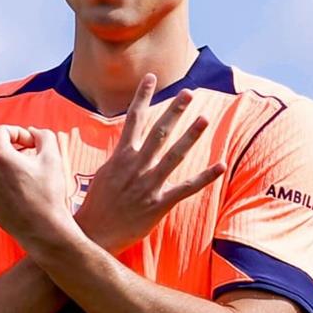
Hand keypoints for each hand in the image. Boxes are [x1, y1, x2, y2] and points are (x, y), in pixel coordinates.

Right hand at [75, 73, 225, 254]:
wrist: (92, 234)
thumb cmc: (96, 206)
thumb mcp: (103, 175)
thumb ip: (117, 158)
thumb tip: (125, 144)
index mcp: (121, 157)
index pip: (133, 119)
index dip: (143, 96)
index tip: (152, 78)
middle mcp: (136, 166)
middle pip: (158, 132)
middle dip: (174, 111)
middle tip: (189, 93)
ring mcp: (148, 184)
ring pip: (174, 155)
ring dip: (190, 136)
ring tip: (204, 119)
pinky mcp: (158, 204)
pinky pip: (186, 187)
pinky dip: (205, 177)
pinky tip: (221, 165)